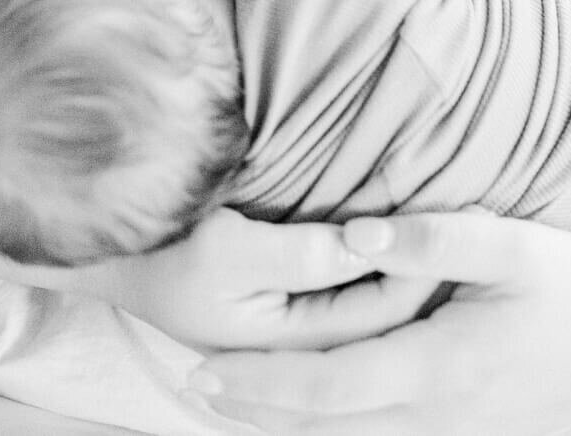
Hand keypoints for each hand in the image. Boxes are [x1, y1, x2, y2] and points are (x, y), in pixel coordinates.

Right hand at [83, 208, 436, 354]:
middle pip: (376, 318)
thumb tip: (365, 243)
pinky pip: (335, 297)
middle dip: (422, 279)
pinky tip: (389, 250)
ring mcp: (278, 329)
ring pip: (360, 309)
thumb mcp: (226, 250)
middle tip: (471, 229)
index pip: (375, 313)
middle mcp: (287, 346)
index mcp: (282, 343)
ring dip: (399, 277)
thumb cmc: (159, 245)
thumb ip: (301, 253)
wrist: (99, 251)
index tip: (458, 223)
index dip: (417, 268)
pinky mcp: (267, 306)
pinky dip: (368, 276)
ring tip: (451, 242)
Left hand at [190, 211, 570, 433]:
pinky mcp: (470, 433)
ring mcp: (457, 434)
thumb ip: (436, 238)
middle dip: (257, 410)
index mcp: (443, 367)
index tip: (205, 368)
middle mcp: (441, 415)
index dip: (263, 382)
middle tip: (192, 387)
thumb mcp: (513, 246)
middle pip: (328, 427)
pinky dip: (333, 431)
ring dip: (288, 425)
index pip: (330, 387)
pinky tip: (310, 414)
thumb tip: (355, 231)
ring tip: (231, 403)